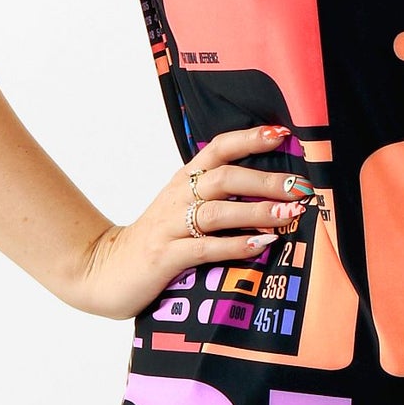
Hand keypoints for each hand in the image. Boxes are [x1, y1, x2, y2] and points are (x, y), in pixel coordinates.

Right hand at [71, 125, 316, 319]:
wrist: (103, 269)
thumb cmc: (155, 239)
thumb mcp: (181, 208)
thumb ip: (215, 196)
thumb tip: (268, 189)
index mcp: (183, 180)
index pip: (218, 148)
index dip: (250, 138)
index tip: (283, 135)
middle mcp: (178, 197)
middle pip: (225, 178)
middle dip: (266, 180)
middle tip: (300, 187)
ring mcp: (170, 226)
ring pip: (217, 211)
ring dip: (256, 211)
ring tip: (288, 215)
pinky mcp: (166, 256)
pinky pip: (204, 248)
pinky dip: (235, 245)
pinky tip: (261, 244)